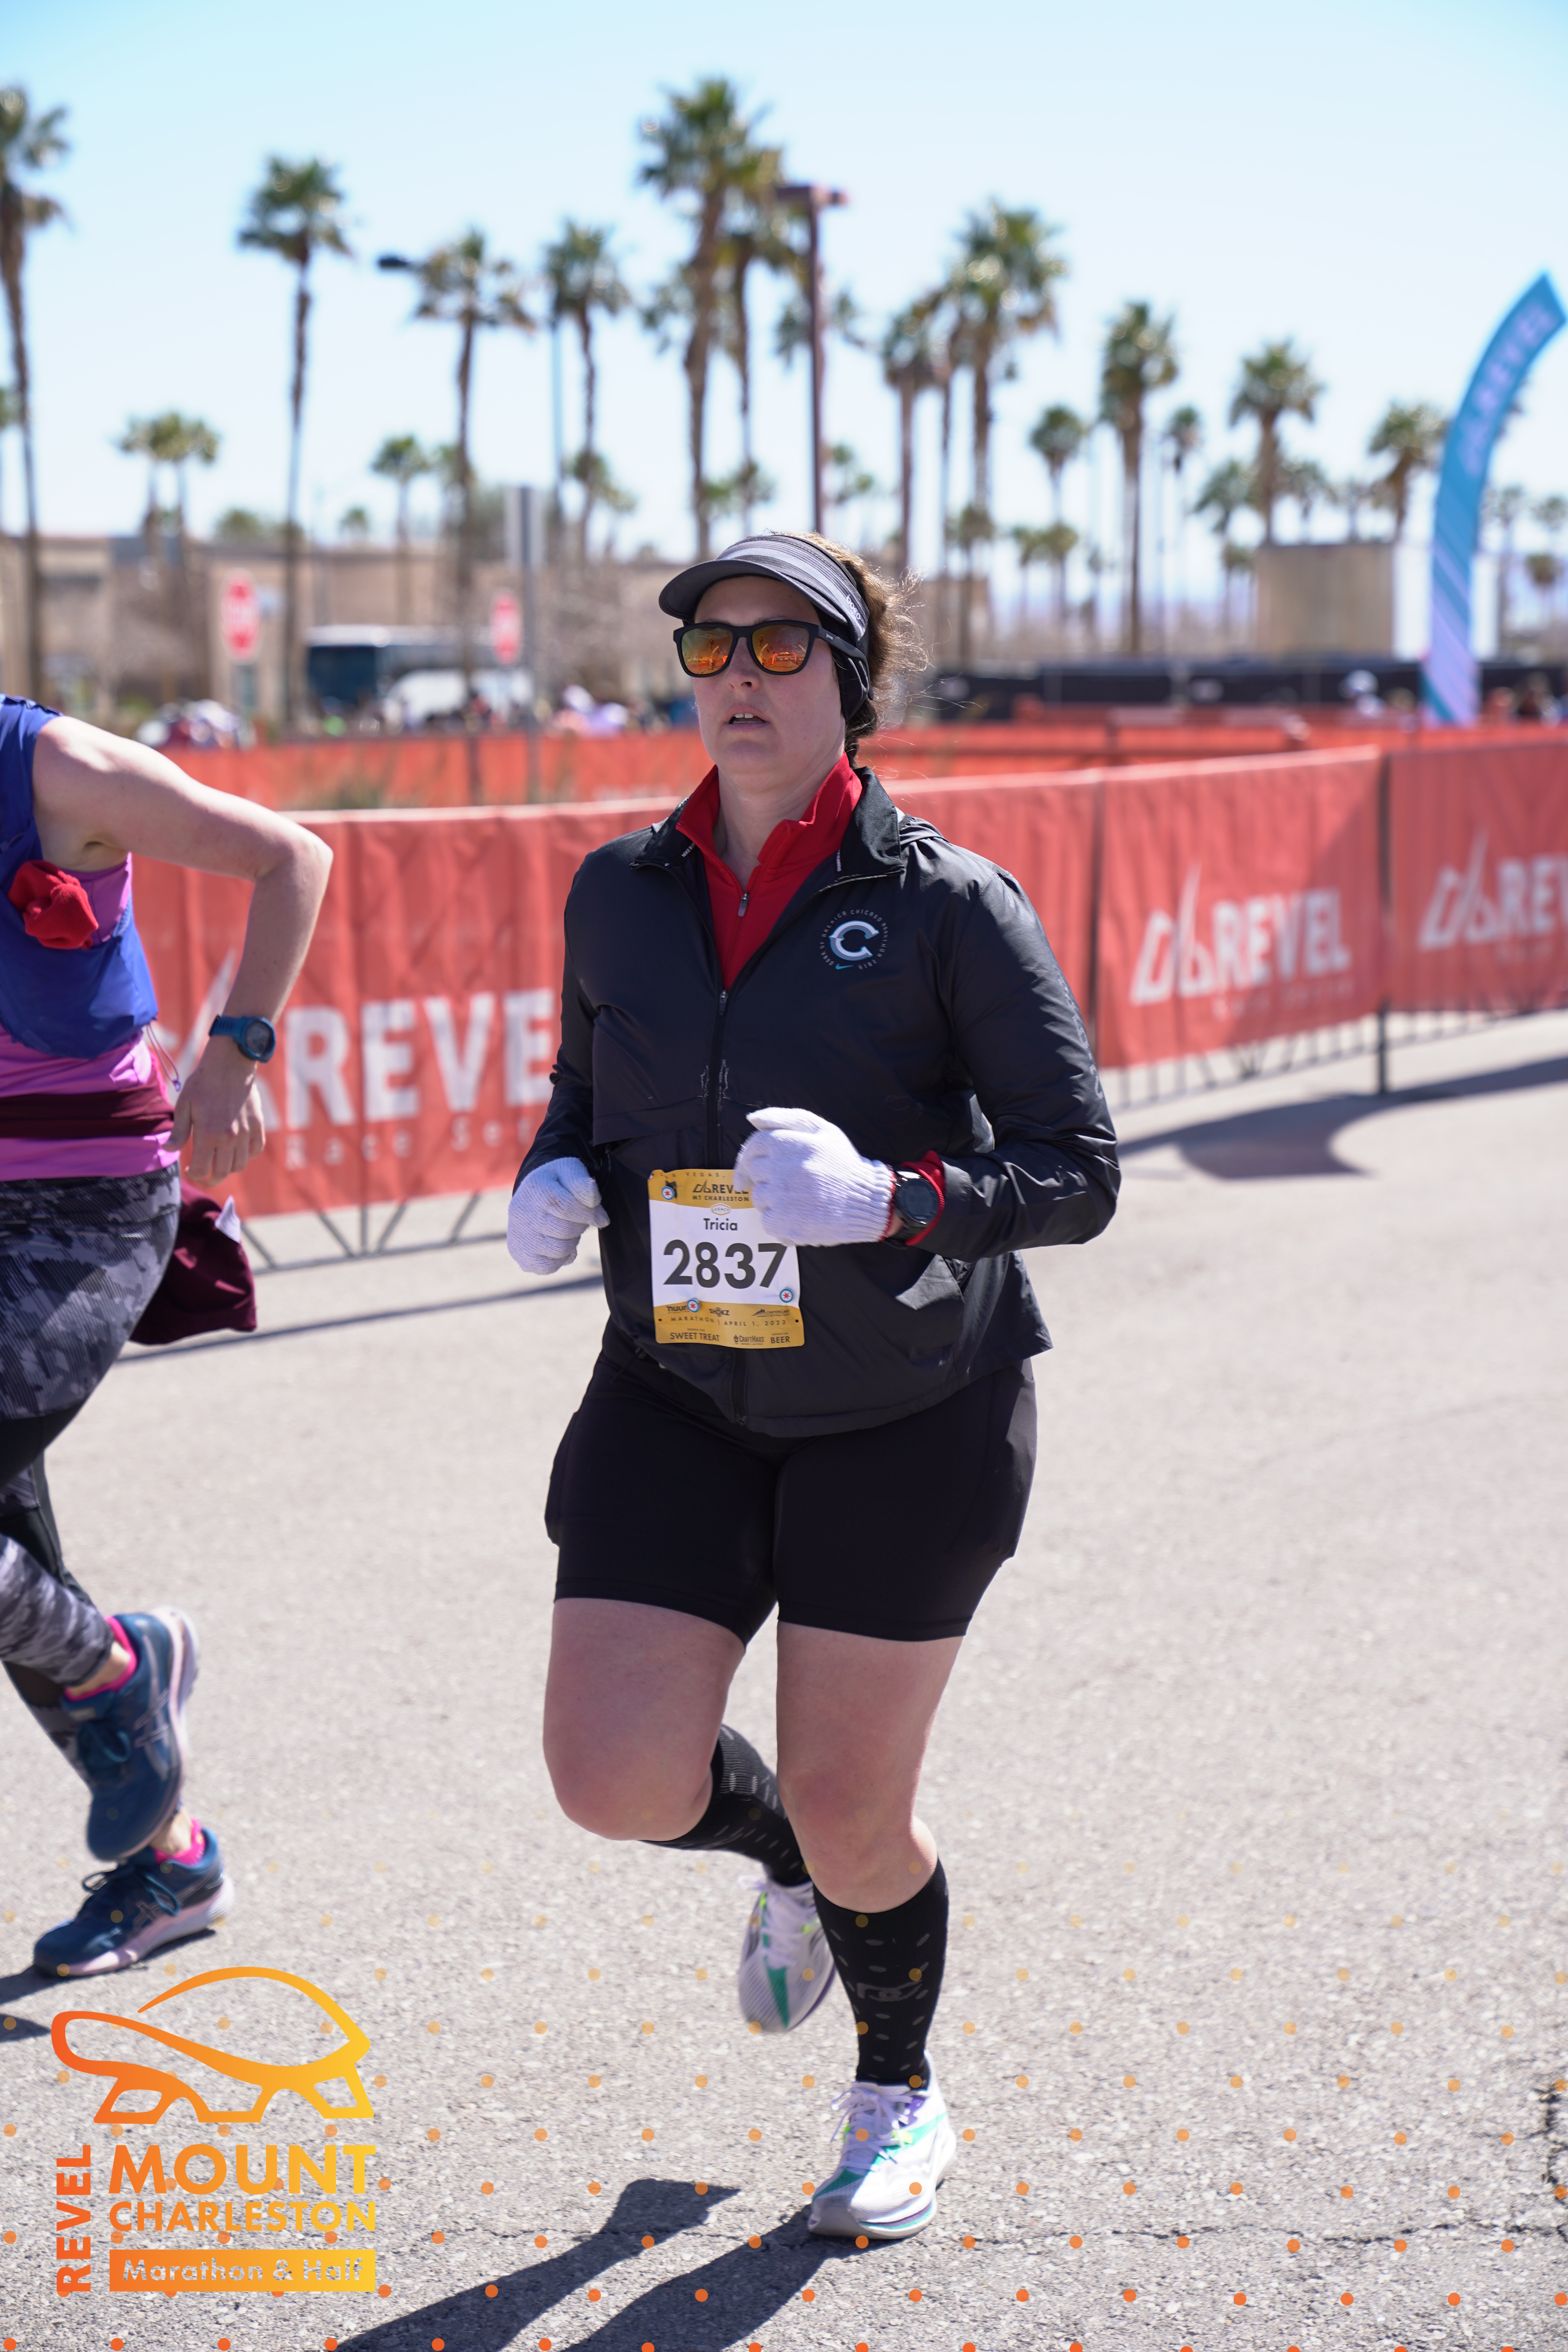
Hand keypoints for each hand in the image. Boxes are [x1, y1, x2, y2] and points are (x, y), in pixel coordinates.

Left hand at [168, 1041, 265, 1184]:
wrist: (230, 1064)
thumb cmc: (203, 1083)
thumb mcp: (184, 1105)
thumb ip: (179, 1132)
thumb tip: (168, 1150)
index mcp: (208, 1134)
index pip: (202, 1170)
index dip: (194, 1175)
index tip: (190, 1170)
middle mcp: (229, 1138)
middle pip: (222, 1173)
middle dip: (210, 1179)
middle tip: (203, 1175)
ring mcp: (246, 1133)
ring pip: (239, 1165)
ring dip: (228, 1169)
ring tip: (219, 1162)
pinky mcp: (258, 1125)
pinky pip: (255, 1149)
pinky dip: (246, 1155)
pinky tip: (236, 1150)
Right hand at [508, 1157, 608, 1275]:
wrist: (531, 1195)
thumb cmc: (556, 1182)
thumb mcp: (569, 1171)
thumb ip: (582, 1182)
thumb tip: (593, 1201)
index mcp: (535, 1189)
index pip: (566, 1207)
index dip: (589, 1214)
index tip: (600, 1216)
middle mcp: (521, 1213)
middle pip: (564, 1231)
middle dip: (580, 1227)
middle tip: (579, 1220)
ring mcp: (517, 1235)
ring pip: (558, 1250)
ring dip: (571, 1242)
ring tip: (567, 1231)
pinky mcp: (518, 1253)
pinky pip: (547, 1267)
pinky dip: (559, 1258)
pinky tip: (558, 1244)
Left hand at [733, 1108, 891, 1247]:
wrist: (869, 1201)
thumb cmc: (844, 1164)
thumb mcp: (823, 1130)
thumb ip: (785, 1118)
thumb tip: (751, 1119)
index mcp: (787, 1143)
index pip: (753, 1147)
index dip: (747, 1159)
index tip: (747, 1173)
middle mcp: (780, 1168)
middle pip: (754, 1174)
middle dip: (768, 1179)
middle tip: (792, 1185)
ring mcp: (781, 1197)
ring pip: (759, 1199)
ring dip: (774, 1201)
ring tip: (801, 1201)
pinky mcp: (784, 1222)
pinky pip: (768, 1222)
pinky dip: (781, 1222)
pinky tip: (802, 1217)